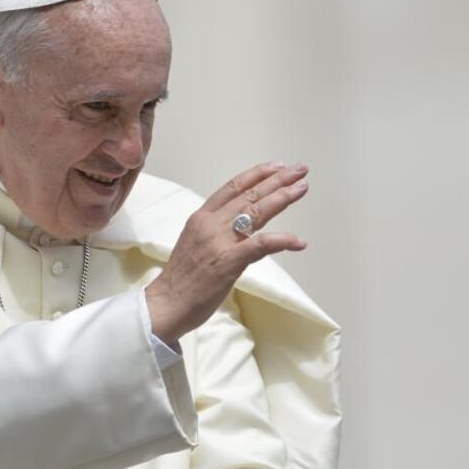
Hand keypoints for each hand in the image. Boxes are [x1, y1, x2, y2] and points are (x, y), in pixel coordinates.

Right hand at [145, 161, 309, 342]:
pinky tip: (298, 241)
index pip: (232, 187)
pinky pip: (261, 245)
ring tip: (302, 188)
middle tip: (299, 170)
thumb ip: (215, 231)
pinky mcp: (229, 261)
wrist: (166, 302)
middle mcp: (211, 223)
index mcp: (201, 217)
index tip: (276, 166)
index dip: (256, 175)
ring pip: (256, 212)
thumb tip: (238, 227)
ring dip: (282, 198)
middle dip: (277, 180)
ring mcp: (220, 241)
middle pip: (249, 195)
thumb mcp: (195, 243)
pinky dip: (282, 241)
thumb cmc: (181, 279)